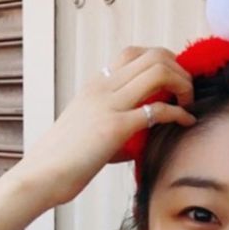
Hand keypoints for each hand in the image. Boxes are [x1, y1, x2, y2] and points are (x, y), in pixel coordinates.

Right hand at [19, 46, 194, 208]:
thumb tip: (138, 137)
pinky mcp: (115, 128)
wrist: (40, 176)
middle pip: (153, 55)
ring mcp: (109, 105)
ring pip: (158, 71)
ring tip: (188, 105)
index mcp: (95, 86)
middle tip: (187, 93)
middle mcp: (103, 88)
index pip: (135, 53)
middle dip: (180, 69)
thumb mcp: (87, 131)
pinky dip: (180, 113)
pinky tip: (186, 123)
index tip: (174, 85)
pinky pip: (159, 110)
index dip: (162, 63)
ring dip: (183, 85)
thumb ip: (113, 125)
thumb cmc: (61, 161)